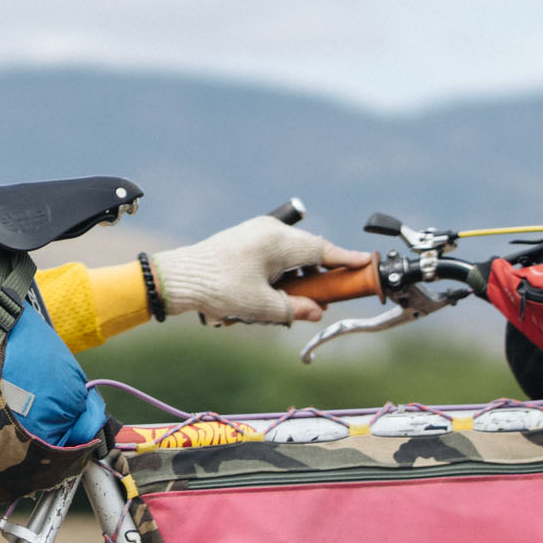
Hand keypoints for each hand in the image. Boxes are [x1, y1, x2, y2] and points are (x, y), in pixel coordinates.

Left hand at [149, 217, 373, 325]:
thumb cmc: (215, 288)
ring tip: (296, 302)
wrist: (177, 279)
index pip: (322, 249)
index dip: (346, 259)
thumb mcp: (260, 306)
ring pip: (291, 255)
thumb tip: (318, 311)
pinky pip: (274, 257)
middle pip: (309, 251)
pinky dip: (281, 274)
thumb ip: (294, 308)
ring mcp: (256, 234)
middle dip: (320, 275)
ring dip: (298, 278)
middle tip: (328, 297)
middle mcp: (269, 231)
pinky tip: (274, 295)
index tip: (365, 264)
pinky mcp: (246, 242)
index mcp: (277, 241)